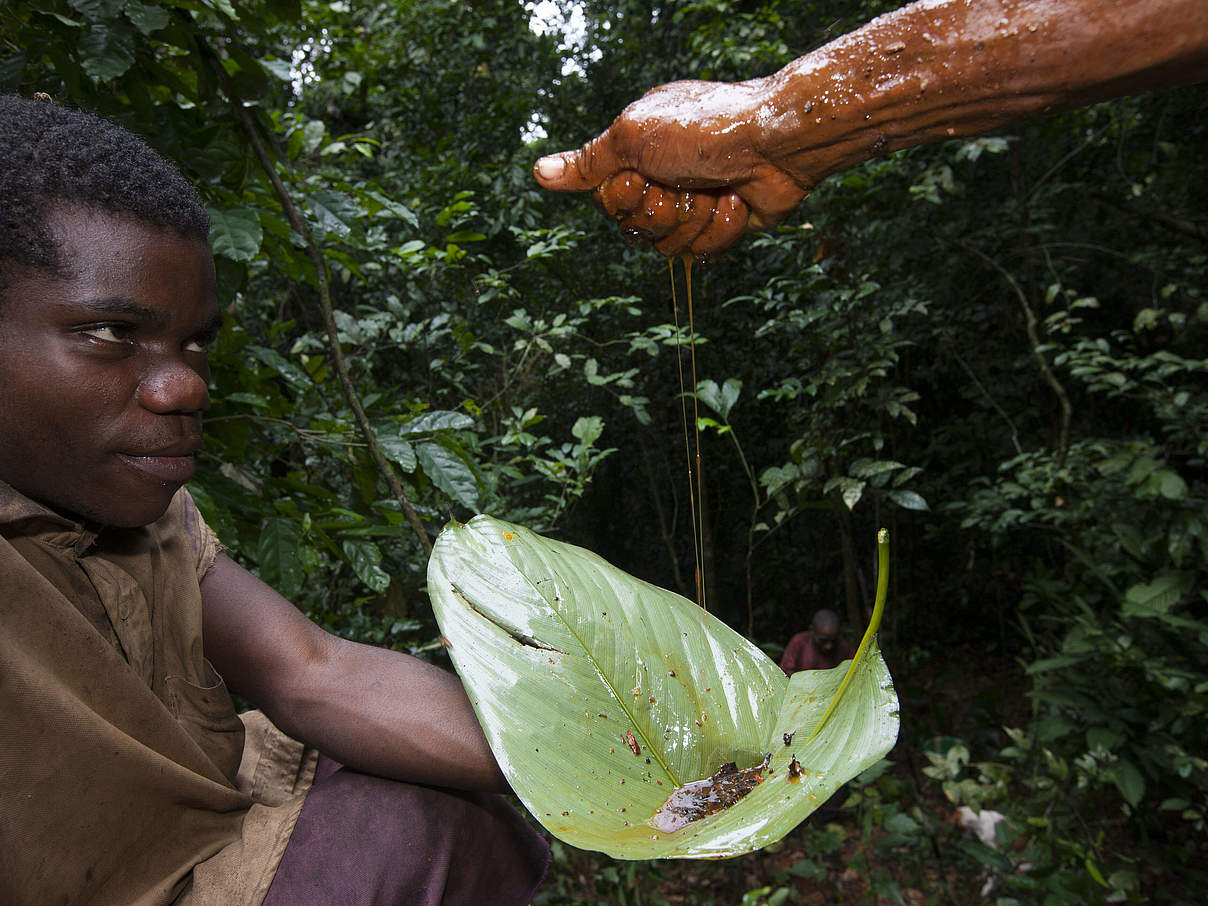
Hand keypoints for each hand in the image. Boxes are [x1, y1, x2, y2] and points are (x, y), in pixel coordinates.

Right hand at [534, 78, 808, 258]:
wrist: (778, 144)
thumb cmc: (707, 128)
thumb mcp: (634, 138)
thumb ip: (588, 162)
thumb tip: (539, 172)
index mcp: (637, 150)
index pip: (605, 199)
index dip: (621, 199)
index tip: (639, 177)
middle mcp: (662, 177)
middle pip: (635, 228)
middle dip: (661, 210)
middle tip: (684, 181)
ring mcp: (693, 203)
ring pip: (668, 246)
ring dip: (694, 219)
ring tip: (716, 189)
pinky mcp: (722, 226)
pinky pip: (702, 254)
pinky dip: (721, 229)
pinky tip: (736, 201)